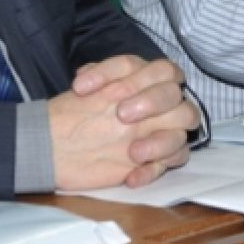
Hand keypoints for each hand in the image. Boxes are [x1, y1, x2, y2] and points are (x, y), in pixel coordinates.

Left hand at [52, 56, 198, 190]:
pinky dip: (153, 170)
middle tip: (122, 115)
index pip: (138, 65)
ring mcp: (162, 130)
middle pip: (173, 93)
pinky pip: (174, 162)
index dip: (111, 73)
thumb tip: (85, 77)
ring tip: (133, 153)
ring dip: (161, 142)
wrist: (60, 149)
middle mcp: (156, 102)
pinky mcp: (160, 158)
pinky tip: (130, 178)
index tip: (80, 89)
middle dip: (151, 101)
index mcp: (139, 78)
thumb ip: (89, 82)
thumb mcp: (79, 96)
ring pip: (183, 130)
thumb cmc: (72, 116)